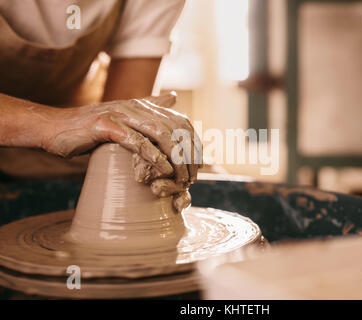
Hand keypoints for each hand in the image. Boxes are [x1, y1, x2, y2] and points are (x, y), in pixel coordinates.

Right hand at [42, 93, 200, 182]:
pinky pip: (136, 141)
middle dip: (189, 155)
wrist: (54, 129)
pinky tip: (162, 171)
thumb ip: (150, 108)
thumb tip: (174, 96)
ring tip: (181, 178)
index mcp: (144, 106)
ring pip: (161, 134)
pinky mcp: (106, 125)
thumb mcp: (125, 117)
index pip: (182, 122)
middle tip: (192, 178)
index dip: (194, 144)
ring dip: (175, 159)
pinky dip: (153, 157)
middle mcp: (137, 106)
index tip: (198, 166)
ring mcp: (122, 114)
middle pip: (176, 129)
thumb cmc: (92, 129)